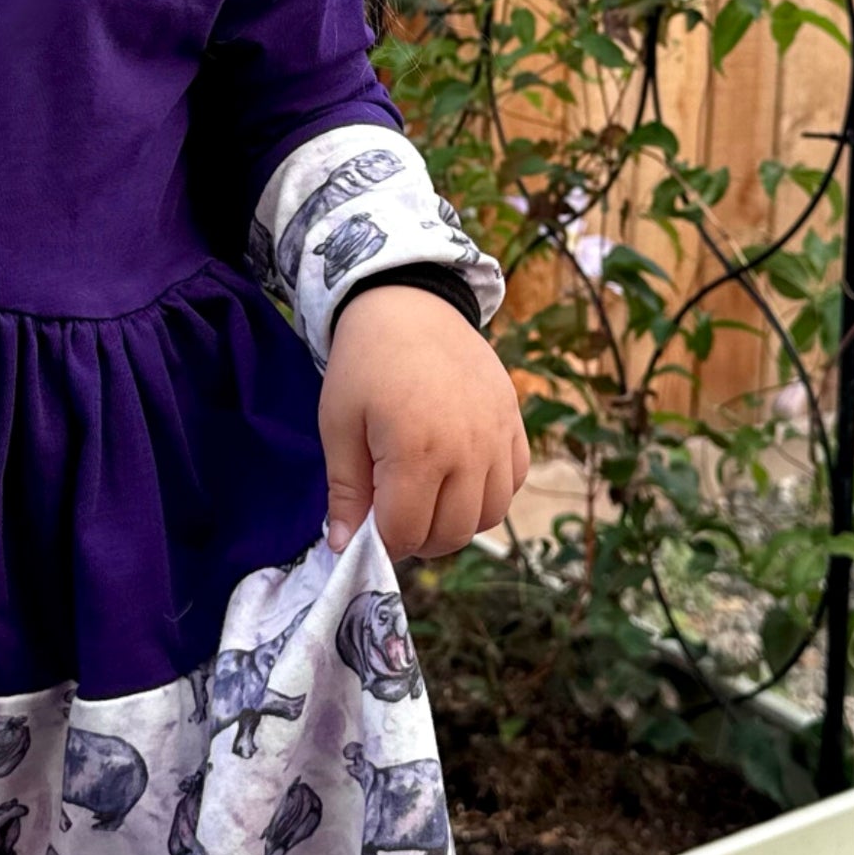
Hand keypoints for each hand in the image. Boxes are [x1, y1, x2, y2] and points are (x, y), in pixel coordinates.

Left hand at [319, 282, 529, 560]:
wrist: (411, 306)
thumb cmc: (364, 365)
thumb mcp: (338, 426)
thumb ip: (345, 491)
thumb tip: (343, 549)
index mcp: (416, 450)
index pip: (406, 532)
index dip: (382, 543)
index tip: (367, 530)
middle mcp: (468, 449)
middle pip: (451, 533)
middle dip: (417, 538)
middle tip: (393, 515)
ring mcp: (498, 437)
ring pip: (488, 516)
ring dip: (455, 522)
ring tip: (426, 499)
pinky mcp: (515, 424)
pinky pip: (513, 483)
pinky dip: (487, 494)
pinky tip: (457, 476)